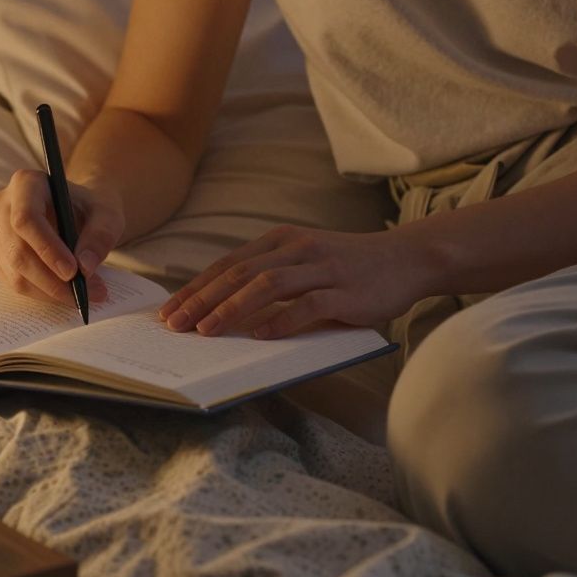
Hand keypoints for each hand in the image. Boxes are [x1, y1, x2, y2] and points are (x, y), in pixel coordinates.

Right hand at [0, 169, 124, 304]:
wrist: (78, 212)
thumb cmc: (91, 209)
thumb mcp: (107, 215)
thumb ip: (101, 236)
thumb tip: (85, 267)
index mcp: (26, 183)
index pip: (26, 218)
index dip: (47, 248)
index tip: (72, 272)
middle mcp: (1, 204)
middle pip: (17, 250)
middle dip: (51, 279)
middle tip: (85, 293)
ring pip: (15, 272)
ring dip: (49, 291)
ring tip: (83, 294)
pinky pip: (13, 282)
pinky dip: (41, 293)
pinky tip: (64, 292)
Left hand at [158, 224, 438, 338]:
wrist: (407, 259)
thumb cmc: (348, 268)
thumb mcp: (303, 262)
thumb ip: (269, 278)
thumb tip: (221, 311)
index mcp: (281, 239)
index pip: (227, 264)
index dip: (195, 288)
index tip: (169, 311)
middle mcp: (297, 248)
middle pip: (239, 273)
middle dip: (201, 300)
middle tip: (175, 325)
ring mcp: (322, 267)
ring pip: (267, 285)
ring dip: (232, 309)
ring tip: (207, 331)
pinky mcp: (346, 290)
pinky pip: (308, 304)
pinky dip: (282, 320)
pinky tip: (260, 336)